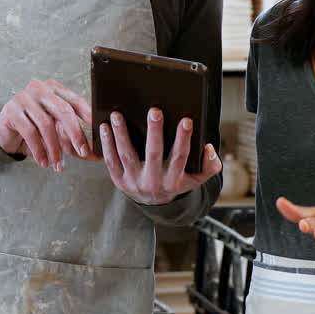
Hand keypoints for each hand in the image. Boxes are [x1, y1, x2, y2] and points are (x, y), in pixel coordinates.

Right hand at [0, 79, 95, 170]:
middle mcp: (40, 89)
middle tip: (82, 152)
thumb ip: (76, 142)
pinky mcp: (12, 110)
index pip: (76, 101)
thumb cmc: (34, 129)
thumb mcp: (58, 135)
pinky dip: (39, 150)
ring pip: (46, 124)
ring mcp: (24, 98)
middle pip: (63, 110)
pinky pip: (30, 132)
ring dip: (55, 148)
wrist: (6, 132)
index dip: (89, 116)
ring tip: (59, 165)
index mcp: (55, 89)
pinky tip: (44, 162)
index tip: (98, 132)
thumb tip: (97, 154)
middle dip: (75, 133)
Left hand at [98, 107, 220, 204]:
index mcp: (173, 180)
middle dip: (155, 132)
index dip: (184, 139)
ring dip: (121, 134)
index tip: (186, 120)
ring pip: (127, 155)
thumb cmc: (176, 182)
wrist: (155, 202)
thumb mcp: (196, 178)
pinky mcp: (118, 180)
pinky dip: (107, 144)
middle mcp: (153, 182)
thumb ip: (209, 165)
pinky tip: (105, 127)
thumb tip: (209, 148)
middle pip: (154, 154)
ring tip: (118, 115)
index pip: (180, 157)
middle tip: (154, 111)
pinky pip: (111, 161)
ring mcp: (134, 182)